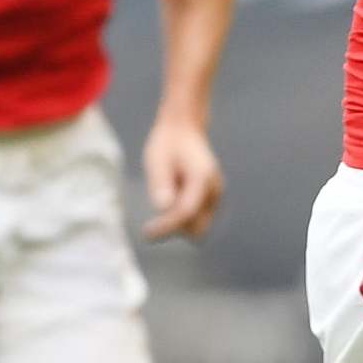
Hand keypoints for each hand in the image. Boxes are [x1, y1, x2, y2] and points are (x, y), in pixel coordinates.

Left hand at [143, 117, 223, 239]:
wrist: (184, 130)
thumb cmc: (167, 144)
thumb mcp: (157, 159)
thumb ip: (161, 182)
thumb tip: (163, 208)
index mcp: (203, 178)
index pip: (186, 213)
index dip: (166, 226)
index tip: (146, 232)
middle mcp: (215, 190)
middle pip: (198, 228)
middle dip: (176, 228)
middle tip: (152, 222)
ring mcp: (216, 196)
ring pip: (199, 227)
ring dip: (179, 223)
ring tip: (165, 198)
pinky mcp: (211, 200)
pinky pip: (197, 219)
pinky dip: (182, 218)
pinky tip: (171, 198)